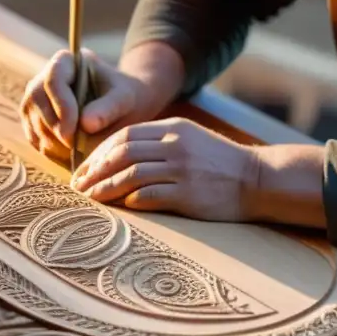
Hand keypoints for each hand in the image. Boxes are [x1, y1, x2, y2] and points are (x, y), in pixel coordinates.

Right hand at [19, 48, 159, 160]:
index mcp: (66, 61)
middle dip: (54, 128)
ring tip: (77, 153)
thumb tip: (86, 124)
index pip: (53, 79)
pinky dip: (50, 151)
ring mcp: (35, 99)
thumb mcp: (125, 99)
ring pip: (32, 121)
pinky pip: (34, 138)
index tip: (74, 132)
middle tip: (75, 148)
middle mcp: (44, 77)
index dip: (61, 106)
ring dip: (52, 143)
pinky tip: (71, 157)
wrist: (122, 107)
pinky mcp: (34, 121)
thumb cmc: (125, 97)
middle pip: (36, 101)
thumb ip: (109, 108)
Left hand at [70, 118, 260, 221]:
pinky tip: (119, 207)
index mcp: (174, 129)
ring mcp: (182, 169)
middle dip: (95, 170)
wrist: (257, 180)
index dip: (99, 152)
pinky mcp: (188, 194)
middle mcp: (175, 145)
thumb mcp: (191, 140)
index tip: (85, 169)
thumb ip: (159, 143)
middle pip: (122, 153)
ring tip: (91, 199)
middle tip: (79, 186)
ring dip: (105, 187)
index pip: (125, 135)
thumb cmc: (220, 163)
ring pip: (130, 174)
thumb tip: (119, 157)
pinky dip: (129, 200)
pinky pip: (148, 196)